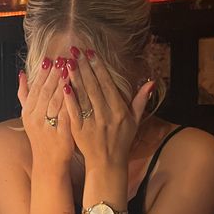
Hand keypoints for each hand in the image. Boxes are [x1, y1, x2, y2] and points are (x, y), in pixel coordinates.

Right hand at [18, 61, 73, 168]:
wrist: (48, 162)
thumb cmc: (41, 136)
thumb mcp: (28, 115)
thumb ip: (24, 94)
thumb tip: (21, 74)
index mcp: (28, 112)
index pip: (35, 88)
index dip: (43, 73)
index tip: (50, 59)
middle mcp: (35, 118)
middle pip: (45, 92)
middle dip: (54, 74)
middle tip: (62, 59)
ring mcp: (48, 126)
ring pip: (56, 101)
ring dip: (63, 83)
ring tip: (71, 69)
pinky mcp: (61, 134)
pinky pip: (67, 114)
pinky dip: (71, 101)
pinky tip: (78, 90)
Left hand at [62, 51, 153, 167]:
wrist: (108, 163)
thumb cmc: (122, 140)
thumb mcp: (135, 120)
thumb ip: (141, 100)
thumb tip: (150, 82)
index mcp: (120, 110)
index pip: (107, 84)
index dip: (98, 67)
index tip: (90, 52)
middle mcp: (106, 115)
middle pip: (93, 87)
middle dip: (84, 67)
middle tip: (74, 50)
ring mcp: (92, 123)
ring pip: (82, 96)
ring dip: (74, 78)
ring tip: (66, 62)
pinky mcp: (79, 131)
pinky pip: (73, 111)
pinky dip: (68, 98)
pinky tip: (63, 85)